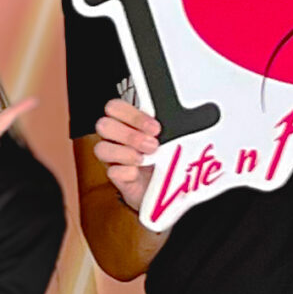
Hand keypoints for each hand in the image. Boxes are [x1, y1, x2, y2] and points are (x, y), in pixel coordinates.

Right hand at [91, 97, 161, 215]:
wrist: (165, 186)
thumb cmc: (166, 157)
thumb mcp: (171, 137)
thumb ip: (170, 126)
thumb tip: (191, 118)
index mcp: (126, 122)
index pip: (114, 107)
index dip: (132, 115)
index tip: (155, 128)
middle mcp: (115, 138)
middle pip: (103, 125)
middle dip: (130, 135)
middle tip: (152, 144)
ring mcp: (112, 157)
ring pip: (101, 148)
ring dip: (126, 153)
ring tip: (147, 159)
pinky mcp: (115, 177)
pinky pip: (112, 172)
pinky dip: (127, 172)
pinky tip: (139, 172)